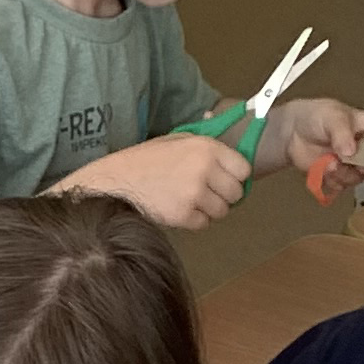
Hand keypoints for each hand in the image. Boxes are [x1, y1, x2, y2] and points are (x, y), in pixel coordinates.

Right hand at [72, 130, 249, 228]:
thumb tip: (235, 152)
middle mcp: (204, 170)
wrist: (119, 180)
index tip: (226, 179)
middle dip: (225, 195)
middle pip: (236, 193)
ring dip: (210, 209)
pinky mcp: (182, 215)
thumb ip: (208, 146)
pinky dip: (195, 220)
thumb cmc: (149, 159)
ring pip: (222, 211)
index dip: (236, 176)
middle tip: (209, 194)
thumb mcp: (180, 139)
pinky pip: (203, 223)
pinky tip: (181, 210)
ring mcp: (194, 194)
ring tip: (193, 202)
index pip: (244, 169)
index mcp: (207, 148)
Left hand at [271, 97, 363, 195]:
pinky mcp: (339, 176)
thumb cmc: (318, 116)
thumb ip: (342, 133)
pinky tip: (321, 169)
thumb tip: (351, 152)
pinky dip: (330, 181)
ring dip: (343, 175)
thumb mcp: (332, 117)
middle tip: (349, 161)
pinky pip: (341, 186)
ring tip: (328, 162)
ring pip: (358, 179)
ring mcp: (354, 164)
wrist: (293, 130)